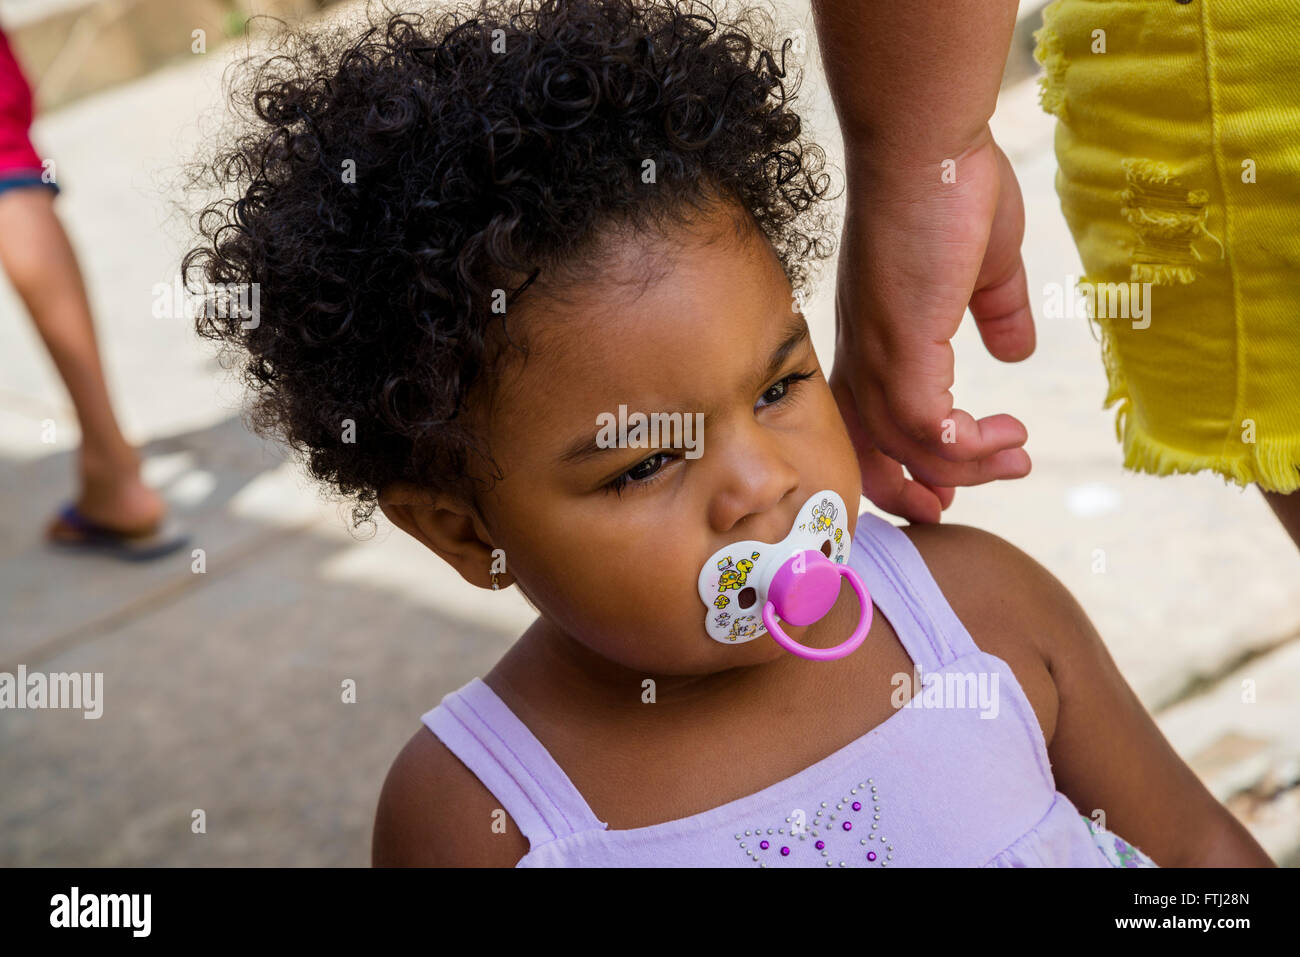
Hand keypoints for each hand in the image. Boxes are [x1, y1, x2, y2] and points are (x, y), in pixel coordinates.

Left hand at [829, 127, 1035, 523]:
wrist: (929, 144)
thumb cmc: (950, 189)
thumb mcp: (984, 267)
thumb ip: (996, 312)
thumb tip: (1017, 350)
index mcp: (877, 338)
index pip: (867, 424)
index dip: (897, 463)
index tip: (943, 485)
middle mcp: (867, 354)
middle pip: (870, 449)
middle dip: (911, 488)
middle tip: (958, 504)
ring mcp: (881, 351)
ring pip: (910, 445)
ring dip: (968, 465)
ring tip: (1017, 454)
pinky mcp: (904, 344)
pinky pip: (927, 425)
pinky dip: (966, 445)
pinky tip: (1005, 432)